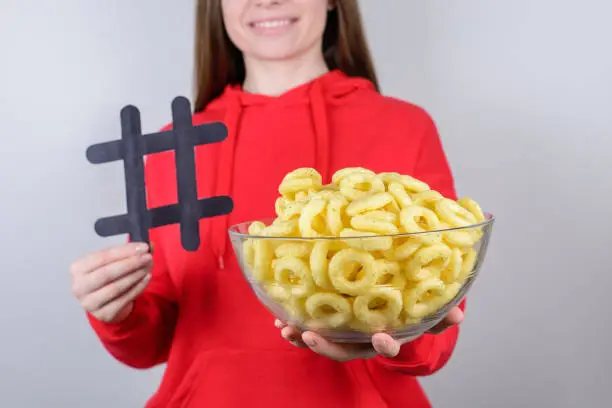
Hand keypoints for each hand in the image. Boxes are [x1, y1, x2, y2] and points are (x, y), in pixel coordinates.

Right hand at [70, 242, 152, 322]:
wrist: (105, 303)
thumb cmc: (108, 276)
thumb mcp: (114, 261)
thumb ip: (129, 252)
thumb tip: (150, 245)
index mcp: (78, 268)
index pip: (103, 256)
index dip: (125, 251)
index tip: (143, 246)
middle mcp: (79, 286)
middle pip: (107, 273)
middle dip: (131, 263)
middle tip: (148, 257)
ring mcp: (89, 303)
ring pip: (115, 287)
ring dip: (135, 275)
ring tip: (148, 267)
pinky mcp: (103, 314)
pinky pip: (123, 299)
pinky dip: (138, 287)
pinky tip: (146, 278)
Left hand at [276, 306, 463, 361]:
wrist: (392, 309)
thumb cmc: (408, 309)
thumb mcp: (426, 311)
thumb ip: (441, 314)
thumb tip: (458, 315)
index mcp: (389, 335)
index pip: (388, 346)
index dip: (385, 345)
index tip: (381, 338)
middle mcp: (365, 341)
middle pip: (347, 350)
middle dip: (327, 346)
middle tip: (310, 335)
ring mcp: (347, 336)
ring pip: (325, 342)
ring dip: (304, 337)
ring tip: (285, 329)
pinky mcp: (331, 325)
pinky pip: (312, 329)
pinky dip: (296, 325)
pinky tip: (280, 318)